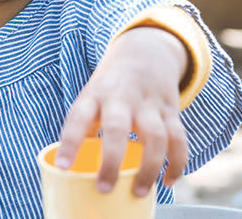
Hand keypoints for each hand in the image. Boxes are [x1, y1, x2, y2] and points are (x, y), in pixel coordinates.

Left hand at [55, 27, 188, 196]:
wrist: (144, 50)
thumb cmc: (110, 85)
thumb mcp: (91, 96)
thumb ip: (85, 125)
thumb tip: (75, 165)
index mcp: (94, 95)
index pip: (78, 118)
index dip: (70, 143)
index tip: (63, 167)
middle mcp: (121, 98)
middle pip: (117, 128)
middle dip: (111, 160)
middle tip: (104, 188)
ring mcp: (148, 103)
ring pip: (155, 137)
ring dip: (148, 167)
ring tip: (138, 191)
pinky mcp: (171, 110)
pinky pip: (178, 139)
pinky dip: (176, 163)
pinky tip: (168, 181)